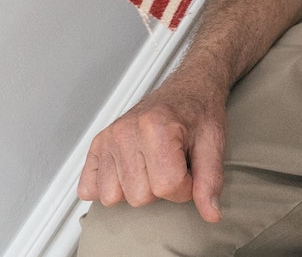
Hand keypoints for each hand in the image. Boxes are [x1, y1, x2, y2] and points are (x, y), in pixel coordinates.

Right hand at [76, 74, 227, 221]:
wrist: (189, 88)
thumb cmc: (199, 112)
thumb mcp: (213, 143)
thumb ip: (210, 181)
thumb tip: (211, 213)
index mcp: (157, 128)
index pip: (167, 186)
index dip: (185, 187)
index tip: (189, 170)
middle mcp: (126, 131)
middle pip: (139, 196)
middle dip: (162, 188)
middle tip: (172, 164)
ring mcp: (108, 138)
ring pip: (113, 197)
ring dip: (136, 189)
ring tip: (151, 166)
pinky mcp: (98, 145)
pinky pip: (89, 188)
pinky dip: (108, 186)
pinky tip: (129, 171)